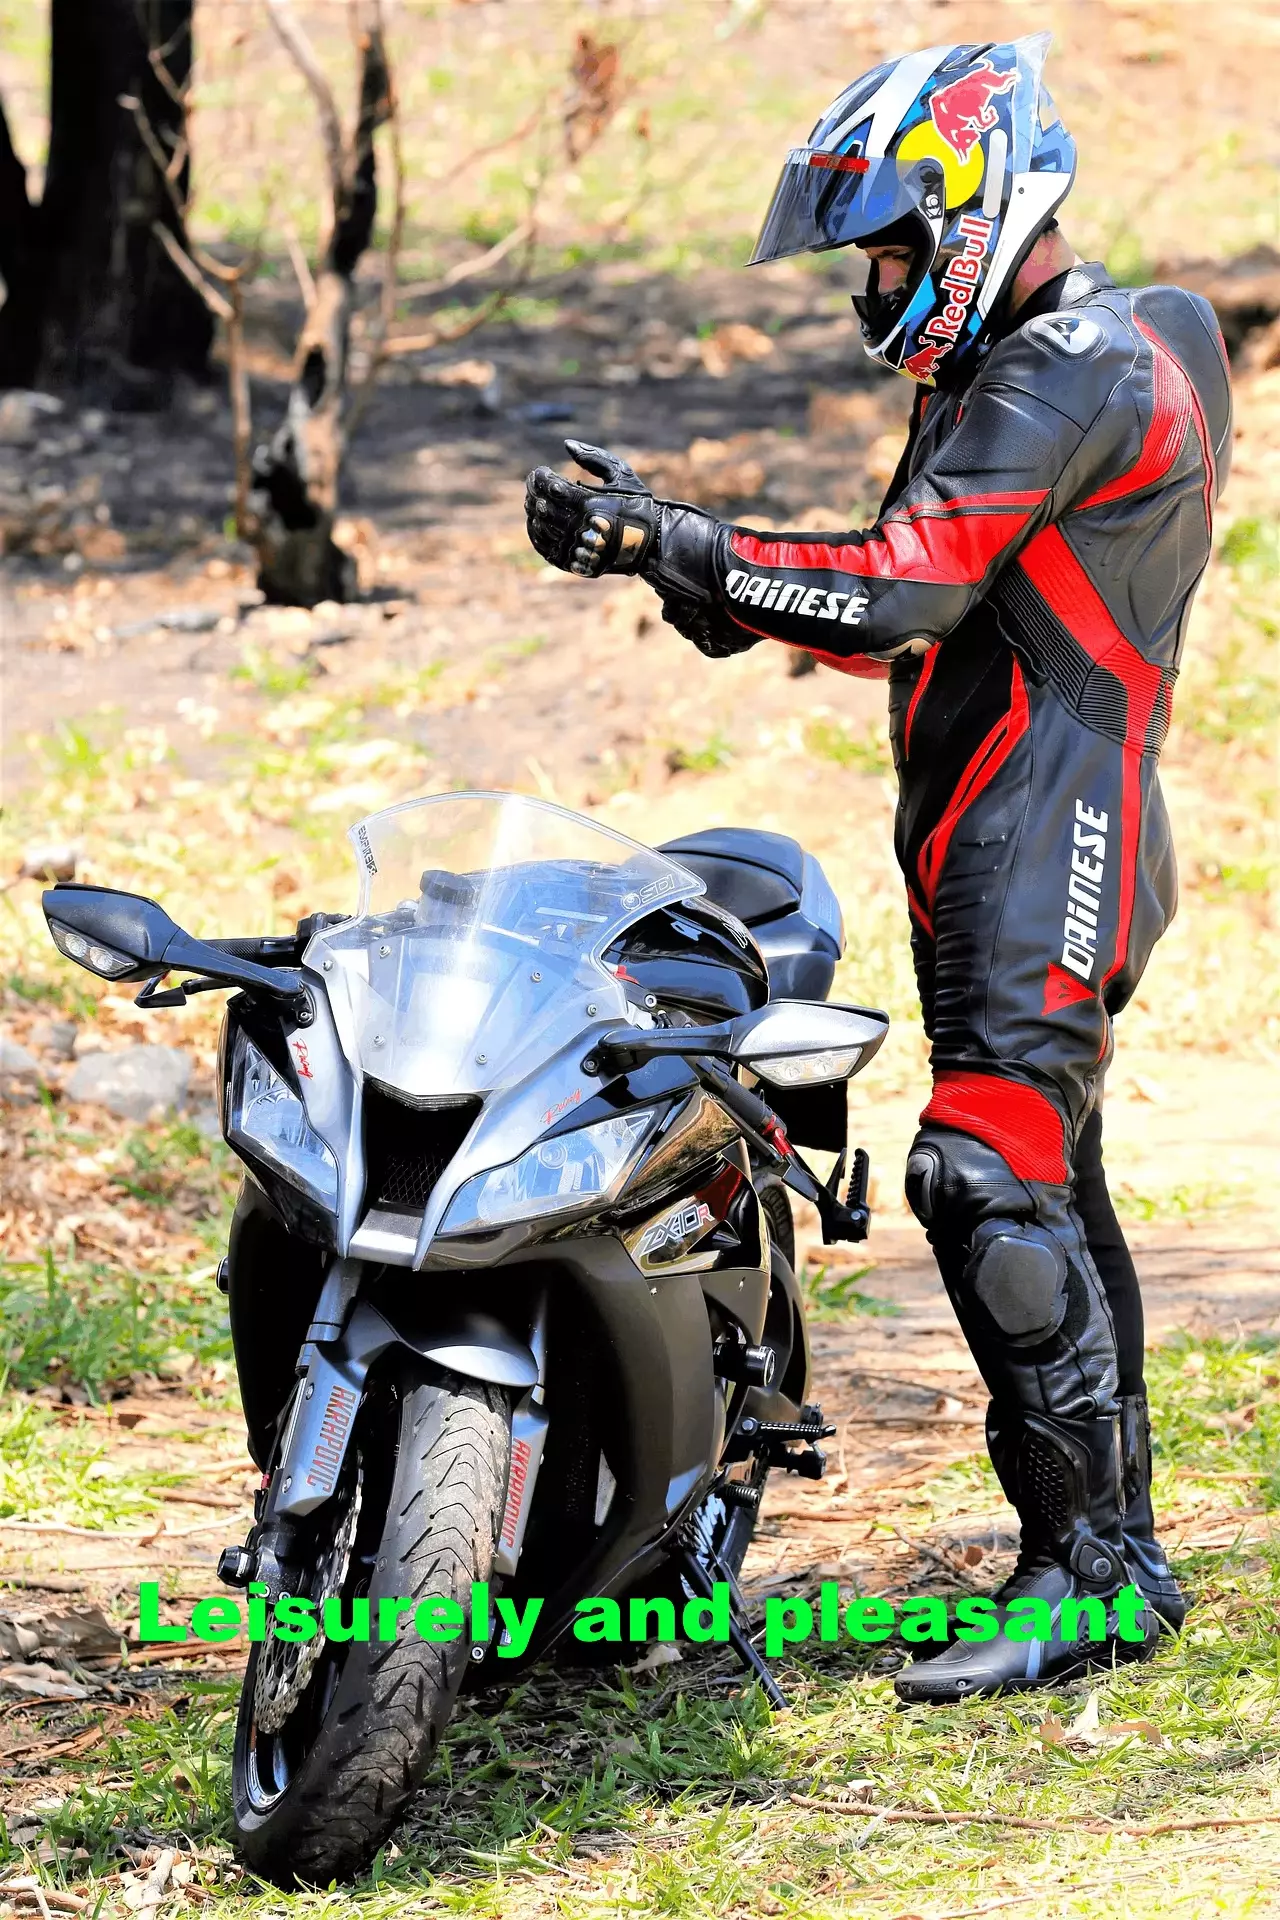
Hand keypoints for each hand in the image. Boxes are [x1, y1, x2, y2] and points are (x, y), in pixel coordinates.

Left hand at [525, 440, 661, 577]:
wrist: (652, 545)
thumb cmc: (637, 505)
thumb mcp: (621, 474)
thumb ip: (594, 457)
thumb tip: (567, 445)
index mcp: (590, 504)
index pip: (551, 488)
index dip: (539, 478)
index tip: (540, 472)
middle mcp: (580, 527)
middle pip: (542, 507)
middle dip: (533, 493)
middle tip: (534, 485)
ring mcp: (576, 548)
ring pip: (540, 528)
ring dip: (533, 512)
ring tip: (535, 501)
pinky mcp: (575, 563)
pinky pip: (546, 550)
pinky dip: (537, 535)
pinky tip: (537, 523)